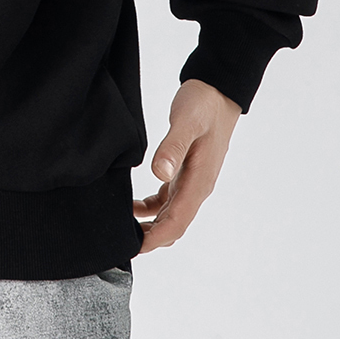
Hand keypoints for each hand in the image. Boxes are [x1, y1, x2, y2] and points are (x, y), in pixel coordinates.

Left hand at [132, 78, 241, 252]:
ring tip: (124, 227)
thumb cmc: (203, 105)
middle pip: (174, 225)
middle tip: (122, 242)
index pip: (177, 222)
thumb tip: (160, 174)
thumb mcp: (186, 122)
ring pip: (171, 215)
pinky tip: (134, 204)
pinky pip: (169, 199)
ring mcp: (192, 181)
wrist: (218, 91)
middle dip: (151, 238)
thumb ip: (173, 148)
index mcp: (199, 181)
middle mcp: (197, 187)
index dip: (155, 239)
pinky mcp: (185, 172)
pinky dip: (152, 208)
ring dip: (151, 226)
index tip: (133, 248)